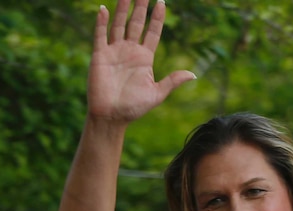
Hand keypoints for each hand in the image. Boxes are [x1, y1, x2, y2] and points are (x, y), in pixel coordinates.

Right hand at [87, 0, 195, 122]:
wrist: (112, 116)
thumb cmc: (134, 108)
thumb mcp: (157, 94)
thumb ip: (172, 81)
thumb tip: (192, 74)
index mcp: (144, 58)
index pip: (152, 32)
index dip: (157, 18)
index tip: (162, 2)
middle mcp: (130, 51)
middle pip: (136, 23)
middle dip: (141, 7)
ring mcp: (114, 51)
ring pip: (119, 25)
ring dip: (122, 9)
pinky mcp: (99, 56)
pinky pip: (100, 35)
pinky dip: (101, 22)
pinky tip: (105, 9)